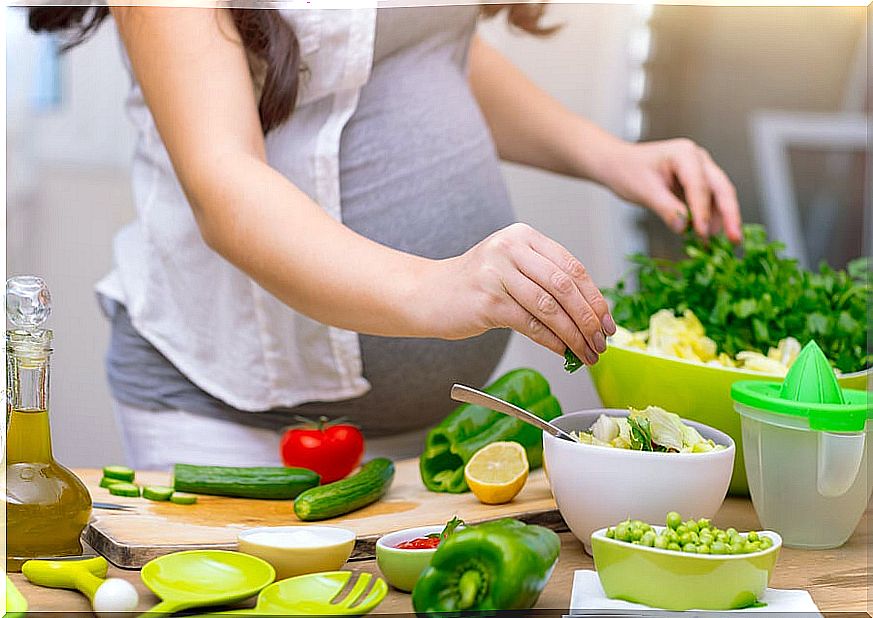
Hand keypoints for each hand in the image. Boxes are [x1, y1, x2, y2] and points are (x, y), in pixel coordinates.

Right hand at [428, 223, 615, 365]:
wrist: (428, 293)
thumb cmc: (474, 285)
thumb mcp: (512, 268)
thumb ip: (546, 281)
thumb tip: (589, 314)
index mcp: (523, 236)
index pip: (572, 267)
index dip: (595, 298)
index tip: (607, 322)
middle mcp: (511, 248)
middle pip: (565, 287)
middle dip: (589, 319)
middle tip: (601, 342)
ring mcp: (497, 273)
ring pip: (550, 307)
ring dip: (574, 335)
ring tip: (586, 352)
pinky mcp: (488, 300)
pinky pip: (531, 323)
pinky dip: (552, 340)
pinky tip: (562, 351)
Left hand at [597, 138, 741, 241]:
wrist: (618, 165)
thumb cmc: (627, 171)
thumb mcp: (644, 191)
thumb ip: (666, 208)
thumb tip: (683, 228)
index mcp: (684, 154)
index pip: (699, 185)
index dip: (702, 210)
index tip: (702, 233)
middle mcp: (698, 160)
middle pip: (721, 188)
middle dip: (730, 214)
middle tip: (735, 238)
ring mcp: (700, 171)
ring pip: (719, 196)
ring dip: (722, 220)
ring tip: (722, 244)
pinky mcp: (697, 184)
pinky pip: (709, 202)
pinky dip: (710, 219)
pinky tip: (708, 236)